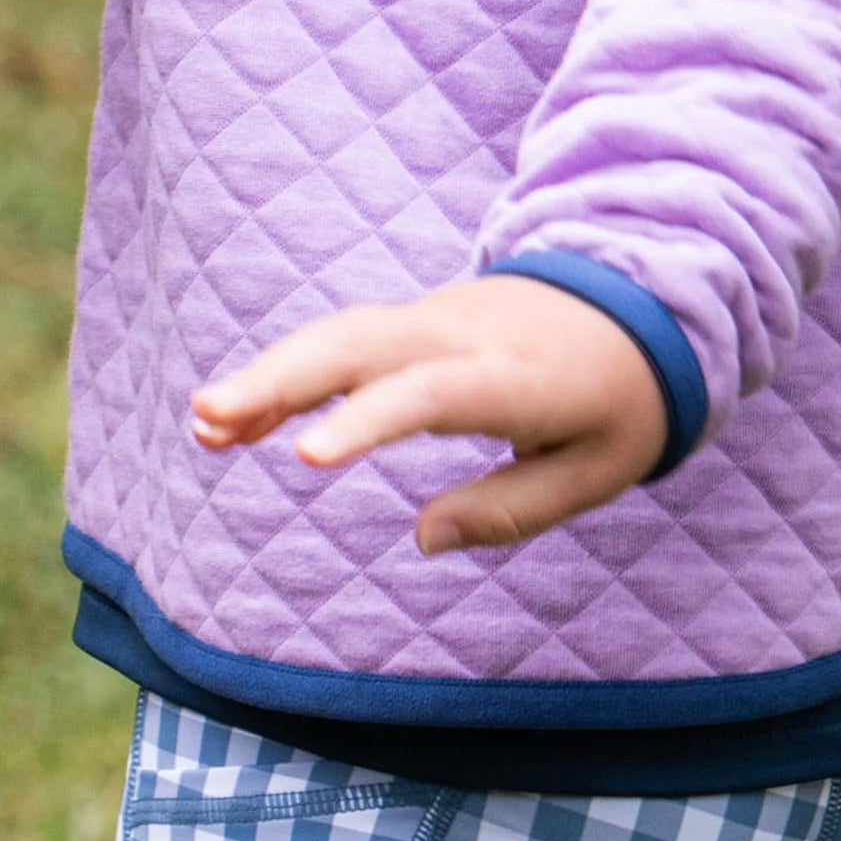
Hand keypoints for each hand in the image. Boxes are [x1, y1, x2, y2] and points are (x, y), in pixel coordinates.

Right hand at [189, 273, 667, 558]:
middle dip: (279, 379)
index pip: (430, 393)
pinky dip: (288, 374)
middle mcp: (461, 335)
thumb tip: (423, 537)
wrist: (637, 303)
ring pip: (338, 335)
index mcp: (513, 377)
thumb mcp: (594, 471)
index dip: (367, 422)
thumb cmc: (618, 404)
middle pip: (359, 344)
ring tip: (203, 426)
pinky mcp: (415, 321)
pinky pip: (343, 340)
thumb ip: (509, 510)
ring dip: (268, 375)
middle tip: (207, 419)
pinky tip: (237, 419)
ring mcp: (433, 319)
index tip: (306, 459)